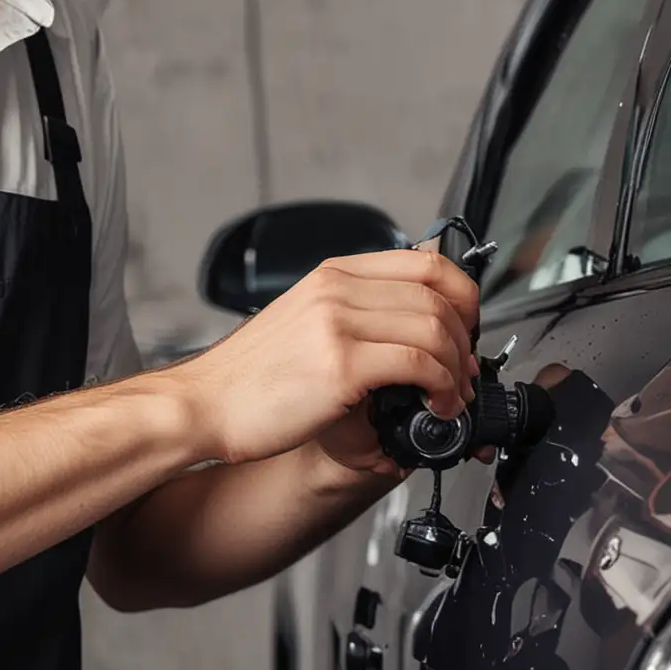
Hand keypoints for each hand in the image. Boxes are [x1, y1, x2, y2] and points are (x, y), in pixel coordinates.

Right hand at [171, 249, 480, 467]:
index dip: (463, 296)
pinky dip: (443, 388)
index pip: (425, 262)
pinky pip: (419, 365)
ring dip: (459, 369)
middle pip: (438, 295)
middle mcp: (336, 289)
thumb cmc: (248, 376)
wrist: (203, 405)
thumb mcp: (300, 321)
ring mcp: (337, 323)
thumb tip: (402, 325)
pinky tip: (436, 407)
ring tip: (452, 397)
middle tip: (466, 374)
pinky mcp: (341, 365)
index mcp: (331, 274)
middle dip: (467, 340)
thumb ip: (347, 311)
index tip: (468, 329)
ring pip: (435, 328)